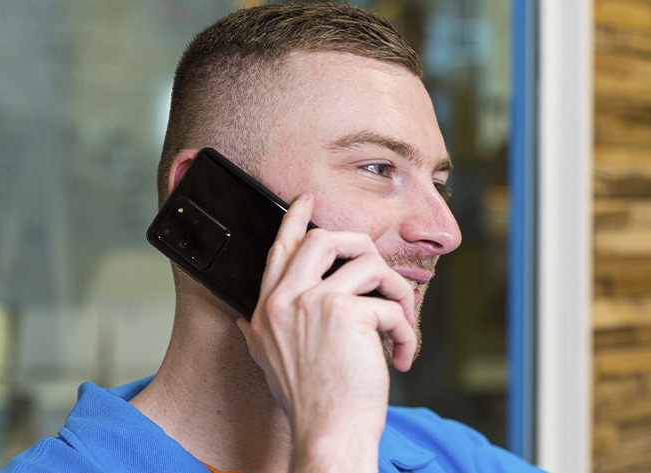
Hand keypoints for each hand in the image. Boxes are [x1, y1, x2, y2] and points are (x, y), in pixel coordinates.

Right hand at [236, 193, 416, 470]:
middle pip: (324, 238)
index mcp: (268, 309)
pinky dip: (405, 331)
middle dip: (360, 246)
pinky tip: (400, 355)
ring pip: (369, 265)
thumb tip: (246, 320)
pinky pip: (390, 304)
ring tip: (399, 324)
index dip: (295, 220)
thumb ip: (258, 335)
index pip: (280, 250)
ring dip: (395, 293)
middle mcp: (285, 300)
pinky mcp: (347, 313)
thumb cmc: (308, 404)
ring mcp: (314, 302)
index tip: (306, 201)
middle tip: (378, 270)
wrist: (328, 435)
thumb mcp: (268, 364)